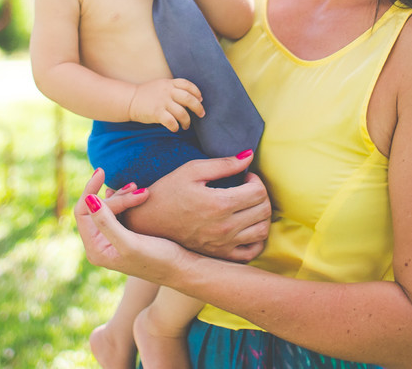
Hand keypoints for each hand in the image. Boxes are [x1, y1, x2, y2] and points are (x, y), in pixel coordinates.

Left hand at [74, 169, 190, 283]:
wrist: (183, 269)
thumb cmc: (158, 260)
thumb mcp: (131, 243)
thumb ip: (107, 223)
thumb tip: (88, 200)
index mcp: (96, 249)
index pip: (83, 212)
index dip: (90, 190)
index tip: (102, 172)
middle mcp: (101, 245)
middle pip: (98, 208)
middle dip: (118, 196)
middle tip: (140, 189)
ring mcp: (112, 239)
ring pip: (109, 208)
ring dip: (123, 196)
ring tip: (142, 190)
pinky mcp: (125, 234)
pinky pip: (119, 211)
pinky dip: (127, 200)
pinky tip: (137, 193)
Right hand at [121, 154, 270, 261]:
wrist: (147, 222)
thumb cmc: (168, 191)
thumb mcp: (192, 170)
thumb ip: (224, 163)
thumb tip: (249, 155)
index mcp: (219, 203)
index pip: (259, 192)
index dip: (256, 179)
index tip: (245, 176)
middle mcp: (224, 227)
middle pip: (264, 210)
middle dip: (262, 194)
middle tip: (249, 188)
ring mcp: (223, 244)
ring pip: (263, 231)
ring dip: (262, 215)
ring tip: (249, 206)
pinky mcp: (220, 255)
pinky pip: (252, 252)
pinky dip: (256, 239)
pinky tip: (247, 226)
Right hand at [129, 78, 204, 130]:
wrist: (130, 100)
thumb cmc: (147, 94)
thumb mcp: (161, 85)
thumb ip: (174, 88)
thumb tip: (191, 98)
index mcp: (169, 83)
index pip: (187, 85)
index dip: (196, 92)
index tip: (200, 99)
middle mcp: (167, 92)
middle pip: (188, 98)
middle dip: (198, 108)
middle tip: (201, 114)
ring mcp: (162, 102)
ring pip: (182, 113)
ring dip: (187, 121)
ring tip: (186, 126)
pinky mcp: (157, 113)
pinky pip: (171, 122)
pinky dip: (176, 127)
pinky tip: (175, 128)